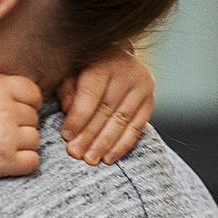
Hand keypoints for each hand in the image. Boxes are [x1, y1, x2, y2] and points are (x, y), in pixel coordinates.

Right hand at [0, 74, 42, 184]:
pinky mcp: (4, 161)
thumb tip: (19, 89)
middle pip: (33, 118)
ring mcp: (5, 136)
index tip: (11, 114)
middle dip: (18, 126)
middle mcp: (3, 110)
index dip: (25, 104)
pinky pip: (32, 162)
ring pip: (34, 140)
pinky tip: (2, 161)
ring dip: (20, 146)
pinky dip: (21, 164)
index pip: (33, 93)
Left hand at [60, 45, 154, 165]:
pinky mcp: (150, 101)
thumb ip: (67, 89)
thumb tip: (67, 109)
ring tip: (91, 159)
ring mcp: (142, 87)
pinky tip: (109, 157)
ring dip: (105, 143)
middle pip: (107, 109)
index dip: (78, 117)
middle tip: (76, 153)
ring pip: (122, 120)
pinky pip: (137, 127)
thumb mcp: (72, 71)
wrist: (116, 58)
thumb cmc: (87, 68)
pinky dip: (123, 145)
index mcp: (104, 62)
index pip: (91, 93)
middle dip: (89, 135)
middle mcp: (127, 72)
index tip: (66, 136)